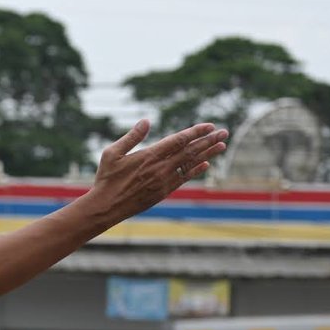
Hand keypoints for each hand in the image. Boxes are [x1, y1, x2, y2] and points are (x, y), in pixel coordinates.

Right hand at [85, 120, 228, 225]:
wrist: (105, 208)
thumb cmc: (106, 179)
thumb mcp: (112, 153)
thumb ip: (132, 137)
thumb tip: (146, 121)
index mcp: (149, 155)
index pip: (179, 140)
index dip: (196, 132)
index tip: (209, 126)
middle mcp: (160, 168)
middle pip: (190, 151)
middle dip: (209, 140)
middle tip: (224, 132)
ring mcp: (163, 181)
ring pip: (190, 164)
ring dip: (208, 154)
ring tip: (222, 145)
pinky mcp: (163, 192)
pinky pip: (184, 178)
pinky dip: (196, 170)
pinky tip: (206, 164)